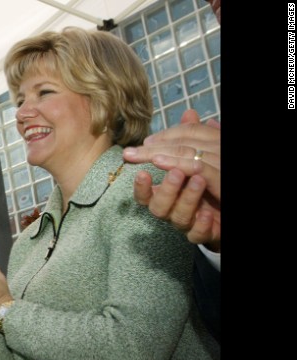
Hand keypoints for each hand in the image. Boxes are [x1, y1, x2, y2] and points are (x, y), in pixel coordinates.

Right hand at [123, 109, 220, 251]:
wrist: (228, 206)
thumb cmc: (210, 182)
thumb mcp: (204, 155)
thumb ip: (193, 138)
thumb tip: (189, 114)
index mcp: (168, 193)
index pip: (146, 193)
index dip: (140, 186)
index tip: (140, 171)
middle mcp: (174, 209)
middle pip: (157, 207)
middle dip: (165, 189)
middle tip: (176, 172)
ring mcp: (189, 223)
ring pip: (177, 219)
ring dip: (186, 199)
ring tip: (199, 180)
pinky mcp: (206, 234)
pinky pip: (197, 236)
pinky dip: (200, 226)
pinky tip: (206, 215)